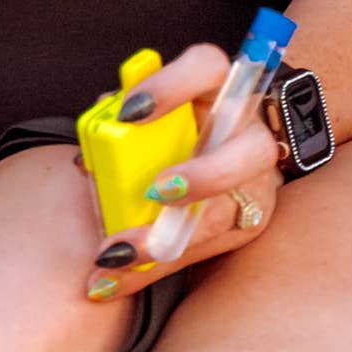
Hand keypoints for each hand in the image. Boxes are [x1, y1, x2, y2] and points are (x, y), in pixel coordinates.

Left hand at [80, 42, 288, 301]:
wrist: (228, 152)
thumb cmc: (179, 126)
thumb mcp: (155, 113)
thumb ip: (127, 119)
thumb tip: (98, 133)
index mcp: (220, 89)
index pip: (208, 68)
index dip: (172, 85)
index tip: (129, 112)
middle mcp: (247, 134)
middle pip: (247, 152)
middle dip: (204, 176)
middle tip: (156, 191)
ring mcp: (253, 184)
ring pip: (223, 215)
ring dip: (167, 240)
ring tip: (113, 257)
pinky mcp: (243, 225)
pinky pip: (199, 253)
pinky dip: (149, 271)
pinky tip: (109, 282)